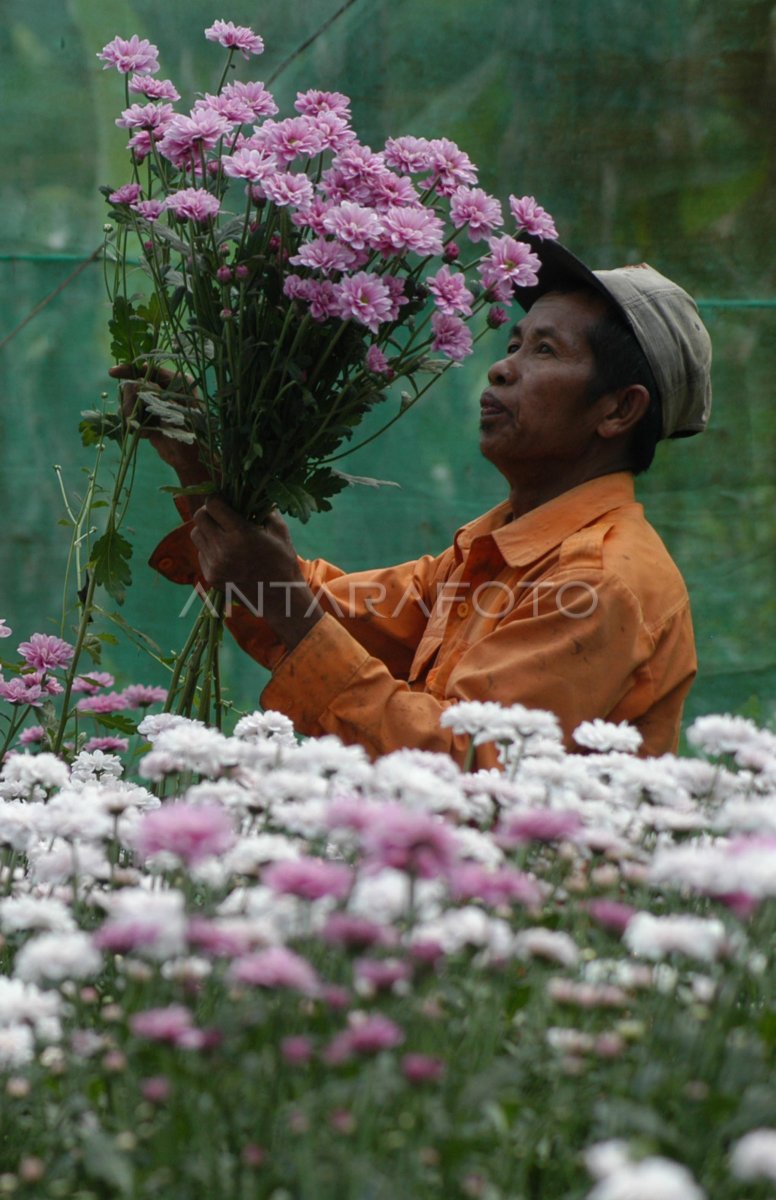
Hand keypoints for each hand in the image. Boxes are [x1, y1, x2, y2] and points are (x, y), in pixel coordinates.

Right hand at [108, 364, 207, 480]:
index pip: (150, 369)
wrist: (191, 460)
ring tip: (142, 429)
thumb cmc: (192, 435)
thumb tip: (134, 384)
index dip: (130, 369)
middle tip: (131, 415)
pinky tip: (144, 435)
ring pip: (130, 399)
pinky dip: (133, 424)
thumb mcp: (174, 412)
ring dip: (131, 414)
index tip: (113, 373)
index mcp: (178, 382)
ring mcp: (156, 403)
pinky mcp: (148, 417)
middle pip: (135, 384)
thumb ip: (156, 396)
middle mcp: (166, 389)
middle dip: (130, 399)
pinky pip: (130, 414)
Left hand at [190, 497, 322, 649]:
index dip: (217, 499)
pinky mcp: (211, 577)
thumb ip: (265, 509)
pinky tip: (225, 552)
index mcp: (241, 534)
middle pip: (199, 518)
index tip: (224, 501)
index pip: (212, 505)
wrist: (280, 599)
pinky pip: (201, 553)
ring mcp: (215, 565)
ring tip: (222, 533)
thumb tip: (252, 492)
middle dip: (208, 512)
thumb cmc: (283, 561)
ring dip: (206, 530)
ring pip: (196, 535)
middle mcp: (224, 549)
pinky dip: (209, 549)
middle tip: (220, 515)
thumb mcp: (280, 531)